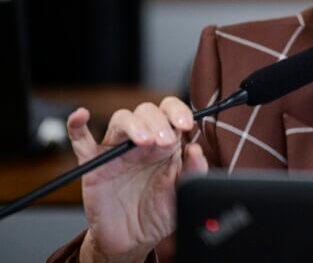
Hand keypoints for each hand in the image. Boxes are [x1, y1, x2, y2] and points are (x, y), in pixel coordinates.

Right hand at [67, 98, 208, 262]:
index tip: (186, 124)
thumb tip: (196, 149)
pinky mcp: (93, 165)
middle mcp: (141, 142)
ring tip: (145, 141)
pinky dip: (77, 126)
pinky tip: (81, 116)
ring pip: (121, 120)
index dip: (178, 112)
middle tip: (166, 141)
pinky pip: (81, 140)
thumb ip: (193, 171)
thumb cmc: (158, 212)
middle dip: (158, 121)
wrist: (133, 240)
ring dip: (134, 124)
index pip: (170, 113)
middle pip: (146, 112)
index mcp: (166, 144)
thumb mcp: (183, 192)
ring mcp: (117, 151)